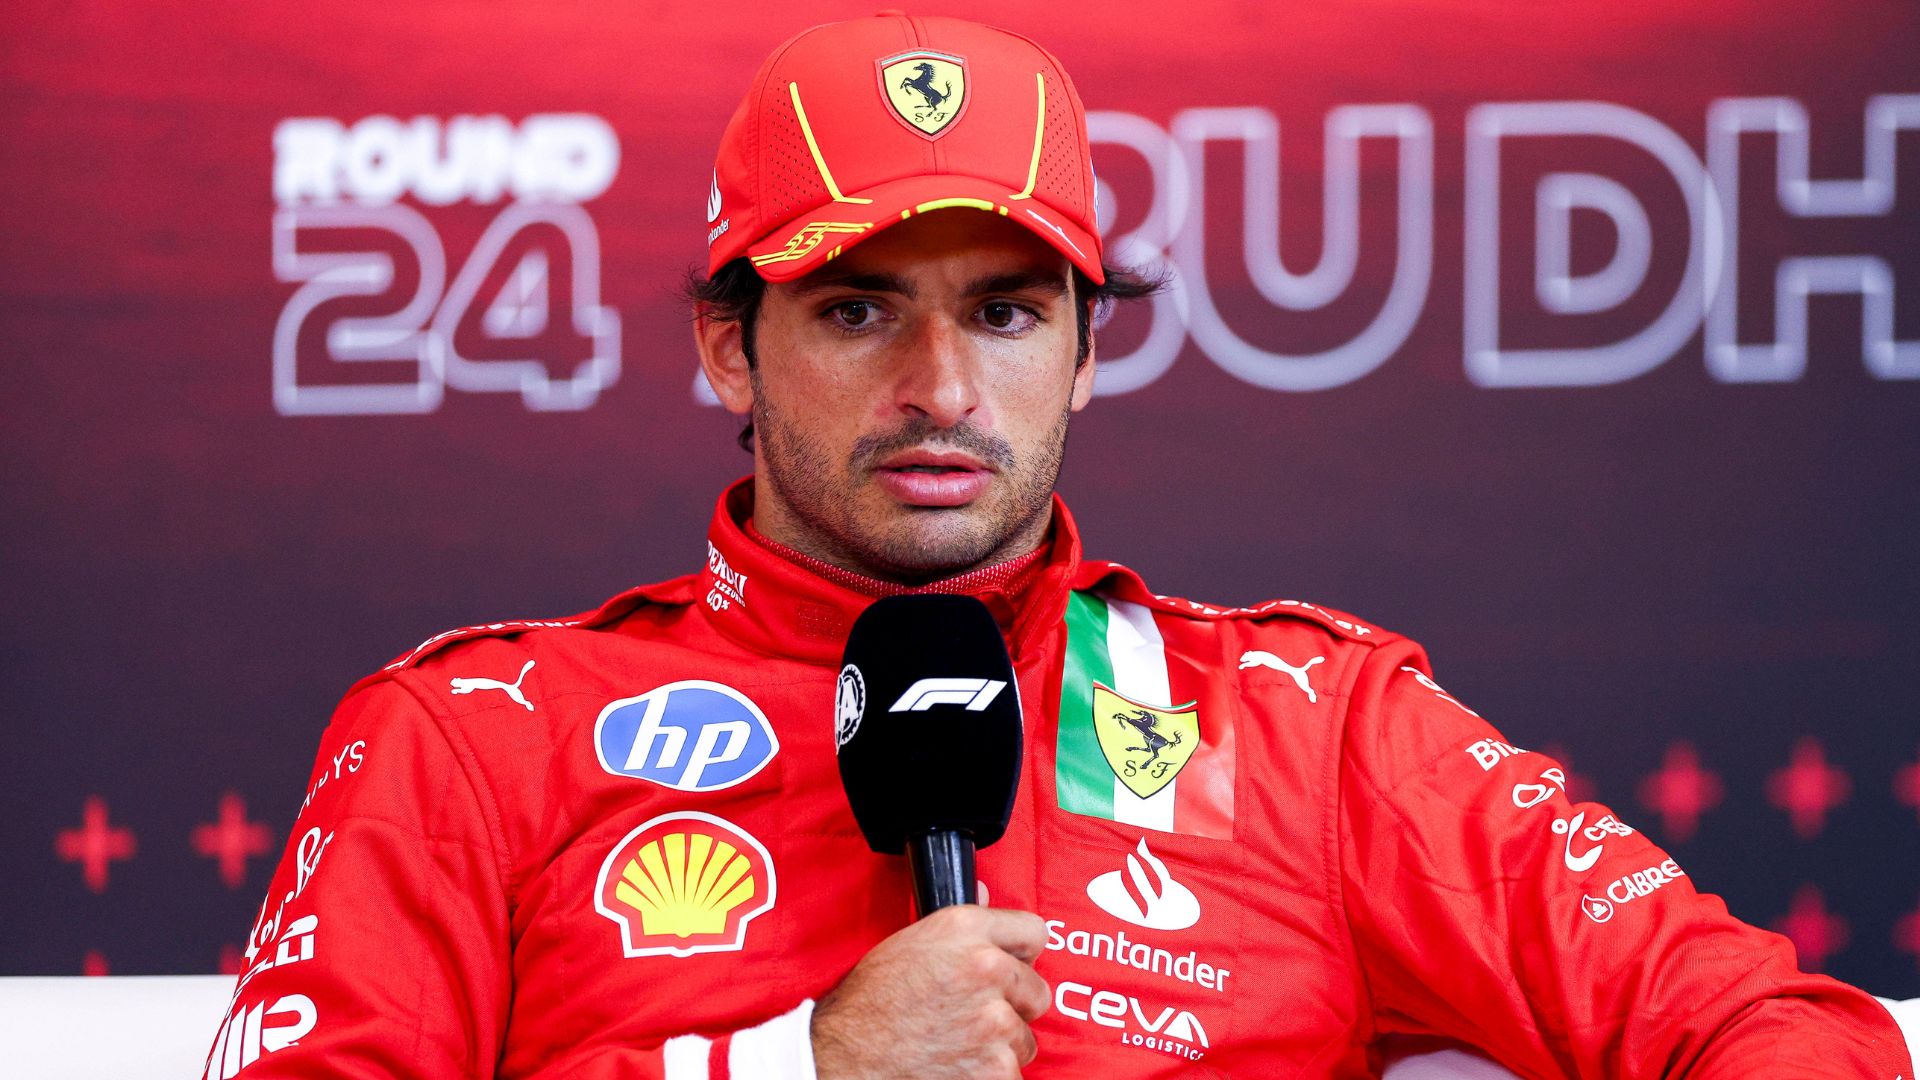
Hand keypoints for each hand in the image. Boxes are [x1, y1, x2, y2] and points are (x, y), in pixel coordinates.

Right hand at [811, 904, 1049, 1078]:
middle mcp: (987, 967)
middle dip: (1013, 1007)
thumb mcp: (908, 943)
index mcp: (965, 928)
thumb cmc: (869, 1003)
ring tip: (958, 1045)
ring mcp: (995, 1019)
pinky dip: (989, 1077)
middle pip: (1037, 990)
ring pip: (1025, 1039)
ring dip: (999, 1047)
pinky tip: (958, 1068)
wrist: (847, 1057)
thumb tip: (983, 891)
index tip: (1012, 968)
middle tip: (975, 1016)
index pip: (1034, 932)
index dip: (1021, 955)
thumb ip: (957, 925)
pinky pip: (1013, 1074)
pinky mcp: (996, 1066)